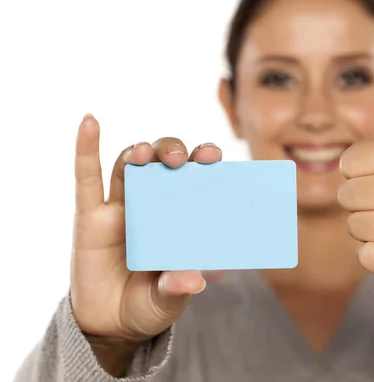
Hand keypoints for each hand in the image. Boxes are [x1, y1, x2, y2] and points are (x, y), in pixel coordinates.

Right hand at [71, 115, 222, 371]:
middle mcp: (154, 203)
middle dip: (172, 152)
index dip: (204, 162)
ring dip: (139, 153)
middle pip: (164, 163)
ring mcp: (122, 207)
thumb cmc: (150, 303)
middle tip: (180, 160)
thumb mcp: (168, 298)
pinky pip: (86, 178)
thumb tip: (193, 279)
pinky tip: (89, 123)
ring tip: (146, 155)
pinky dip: (86, 150)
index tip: (213, 156)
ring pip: (130, 165)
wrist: (111, 325)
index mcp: (182, 215)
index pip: (196, 178)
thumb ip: (178, 287)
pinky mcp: (90, 217)